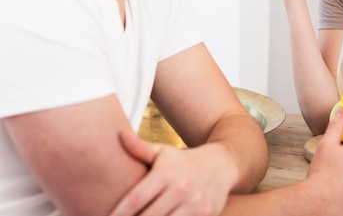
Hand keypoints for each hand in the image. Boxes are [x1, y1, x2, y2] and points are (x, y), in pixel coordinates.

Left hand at [109, 131, 231, 215]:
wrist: (222, 164)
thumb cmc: (184, 160)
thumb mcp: (163, 152)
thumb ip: (140, 148)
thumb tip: (120, 135)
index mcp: (166, 173)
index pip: (137, 197)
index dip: (120, 212)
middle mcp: (181, 189)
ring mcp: (195, 204)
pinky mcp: (206, 215)